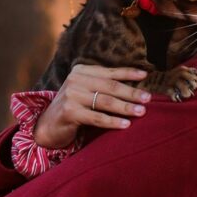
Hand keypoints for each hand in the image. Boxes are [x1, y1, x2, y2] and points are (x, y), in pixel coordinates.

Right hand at [34, 64, 151, 148]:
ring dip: (126, 107)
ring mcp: (71, 95)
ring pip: (105, 101)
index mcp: (82, 71)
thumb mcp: (86, 92)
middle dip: (131, 93)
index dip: (128, 73)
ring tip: (141, 112)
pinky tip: (126, 125)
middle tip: (148, 99)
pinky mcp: (69, 112)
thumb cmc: (74, 108)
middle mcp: (75, 80)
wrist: (48, 125)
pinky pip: (97, 117)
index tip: (145, 76)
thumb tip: (136, 89)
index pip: (110, 72)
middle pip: (110, 86)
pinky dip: (113, 121)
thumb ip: (103, 87)